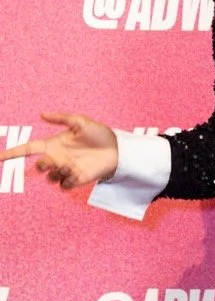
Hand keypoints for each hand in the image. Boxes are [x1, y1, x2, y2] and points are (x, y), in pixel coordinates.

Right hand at [0, 112, 118, 188]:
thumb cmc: (98, 133)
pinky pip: (64, 185)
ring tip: (71, 165)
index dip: (12, 153)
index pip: (27, 149)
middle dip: (42, 166)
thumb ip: (60, 118)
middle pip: (39, 167)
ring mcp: (66, 170)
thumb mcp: (79, 121)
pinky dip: (68, 180)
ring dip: (57, 172)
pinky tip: (77, 173)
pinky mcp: (76, 180)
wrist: (116, 149)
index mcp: (53, 144)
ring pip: (51, 178)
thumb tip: (41, 114)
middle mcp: (57, 158)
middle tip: (51, 161)